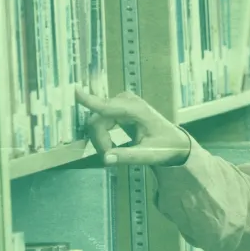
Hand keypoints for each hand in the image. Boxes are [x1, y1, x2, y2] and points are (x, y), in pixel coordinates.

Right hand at [75, 87, 191, 166]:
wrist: (174, 141)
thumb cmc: (166, 146)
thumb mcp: (151, 155)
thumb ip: (128, 157)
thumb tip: (106, 159)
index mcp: (137, 110)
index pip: (108, 106)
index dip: (90, 101)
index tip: (75, 91)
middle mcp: (127, 102)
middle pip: (97, 121)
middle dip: (100, 141)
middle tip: (111, 157)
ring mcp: (121, 103)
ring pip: (96, 123)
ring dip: (101, 140)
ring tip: (115, 152)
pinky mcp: (117, 109)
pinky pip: (100, 122)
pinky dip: (103, 137)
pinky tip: (112, 145)